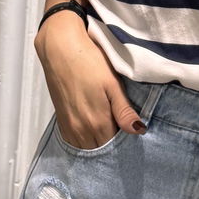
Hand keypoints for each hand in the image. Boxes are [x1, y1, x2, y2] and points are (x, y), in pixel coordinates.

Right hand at [35, 12, 146, 147]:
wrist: (60, 48)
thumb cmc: (90, 62)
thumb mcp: (112, 84)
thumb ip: (123, 110)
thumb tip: (139, 131)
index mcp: (98, 122)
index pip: (115, 146)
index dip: (125, 143)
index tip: (131, 135)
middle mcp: (81, 129)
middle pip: (100, 149)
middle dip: (112, 146)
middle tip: (122, 133)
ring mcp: (69, 126)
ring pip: (86, 148)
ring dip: (97, 145)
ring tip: (107, 132)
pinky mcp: (61, 119)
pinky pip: (74, 141)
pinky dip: (84, 141)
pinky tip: (92, 131)